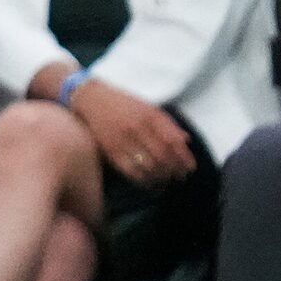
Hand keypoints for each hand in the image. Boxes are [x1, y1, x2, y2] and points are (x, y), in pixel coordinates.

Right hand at [69, 78, 196, 185]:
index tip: (189, 168)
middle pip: (164, 156)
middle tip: (180, 178)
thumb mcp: (147, 107)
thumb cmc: (122, 103)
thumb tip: (186, 140)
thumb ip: (167, 123)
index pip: (174, 141)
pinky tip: (149, 182)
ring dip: (162, 177)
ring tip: (166, 180)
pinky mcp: (110, 150)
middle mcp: (137, 127)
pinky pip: (132, 171)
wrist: (90, 98)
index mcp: (150, 115)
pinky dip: (144, 180)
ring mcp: (123, 139)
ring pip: (149, 166)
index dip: (184, 158)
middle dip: (175, 170)